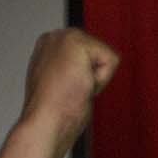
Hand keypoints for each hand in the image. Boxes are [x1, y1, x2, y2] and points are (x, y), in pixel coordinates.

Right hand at [21, 28, 118, 148]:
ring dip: (97, 80)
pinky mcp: (75, 41)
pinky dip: (101, 79)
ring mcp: (63, 36)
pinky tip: (80, 85)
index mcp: (50, 46)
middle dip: (95, 77)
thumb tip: (86, 75)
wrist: (45, 121)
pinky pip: (112, 59)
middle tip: (73, 90)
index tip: (69, 89)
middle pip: (102, 54)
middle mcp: (55, 37)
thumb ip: (74, 72)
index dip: (89, 78)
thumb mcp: (64, 86)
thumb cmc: (54, 112)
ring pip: (107, 57)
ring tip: (75, 88)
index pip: (92, 55)